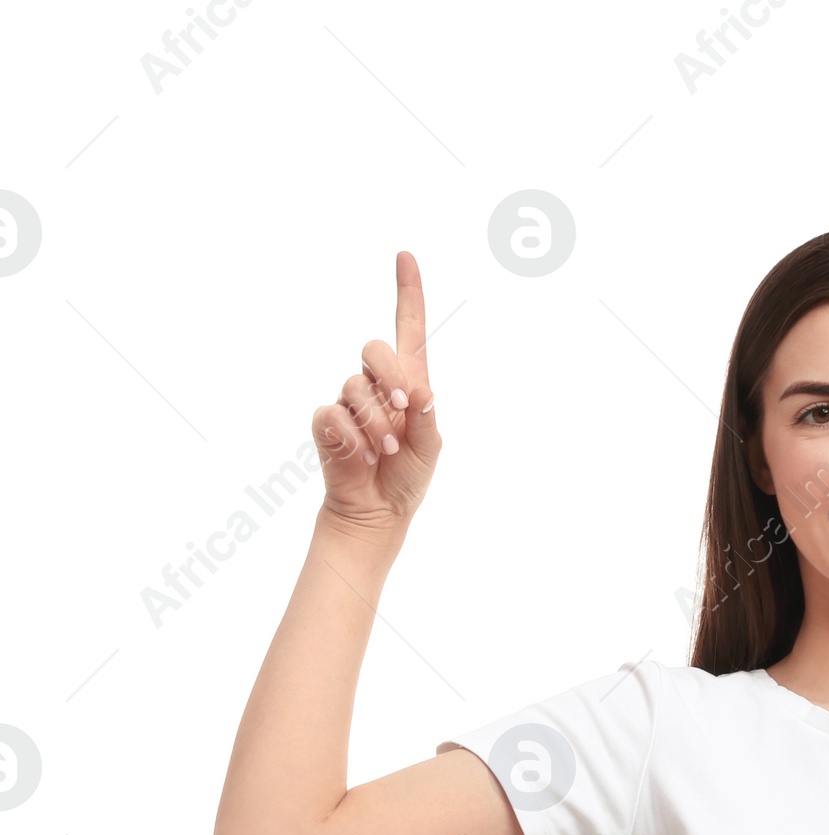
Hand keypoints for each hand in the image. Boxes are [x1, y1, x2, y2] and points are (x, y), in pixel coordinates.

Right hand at [311, 249, 439, 533]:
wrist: (378, 511)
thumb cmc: (406, 476)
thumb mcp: (428, 449)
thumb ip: (427, 420)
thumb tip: (421, 393)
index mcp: (407, 383)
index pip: (407, 329)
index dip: (407, 293)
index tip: (406, 256)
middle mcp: (375, 384)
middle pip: (374, 349)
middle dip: (390, 375)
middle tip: (404, 406)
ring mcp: (348, 401)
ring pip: (355, 388)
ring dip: (376, 421)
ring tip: (385, 450)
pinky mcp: (326, 422)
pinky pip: (333, 415)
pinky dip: (352, 438)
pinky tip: (363, 456)